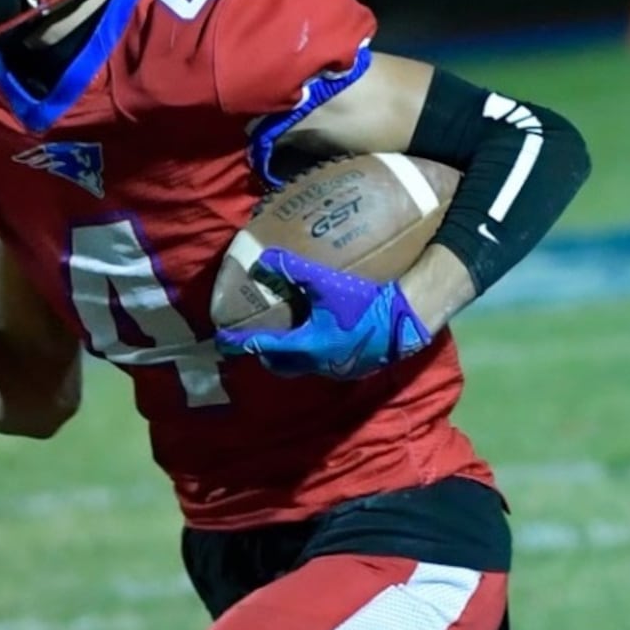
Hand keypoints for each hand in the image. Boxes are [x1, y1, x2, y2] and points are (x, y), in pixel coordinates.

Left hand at [214, 248, 430, 378]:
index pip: (262, 346)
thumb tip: (262, 259)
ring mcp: (336, 370)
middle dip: (266, 354)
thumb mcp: (327, 282)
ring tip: (290, 338)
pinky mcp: (354, 369)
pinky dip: (315, 354)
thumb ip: (293, 270)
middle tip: (257, 342)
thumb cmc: (365, 302)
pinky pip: (324, 364)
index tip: (223, 341)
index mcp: (305, 345)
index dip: (240, 343)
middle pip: (281, 365)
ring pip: (304, 366)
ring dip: (293, 355)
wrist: (405, 321)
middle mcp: (317, 364)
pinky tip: (323, 338)